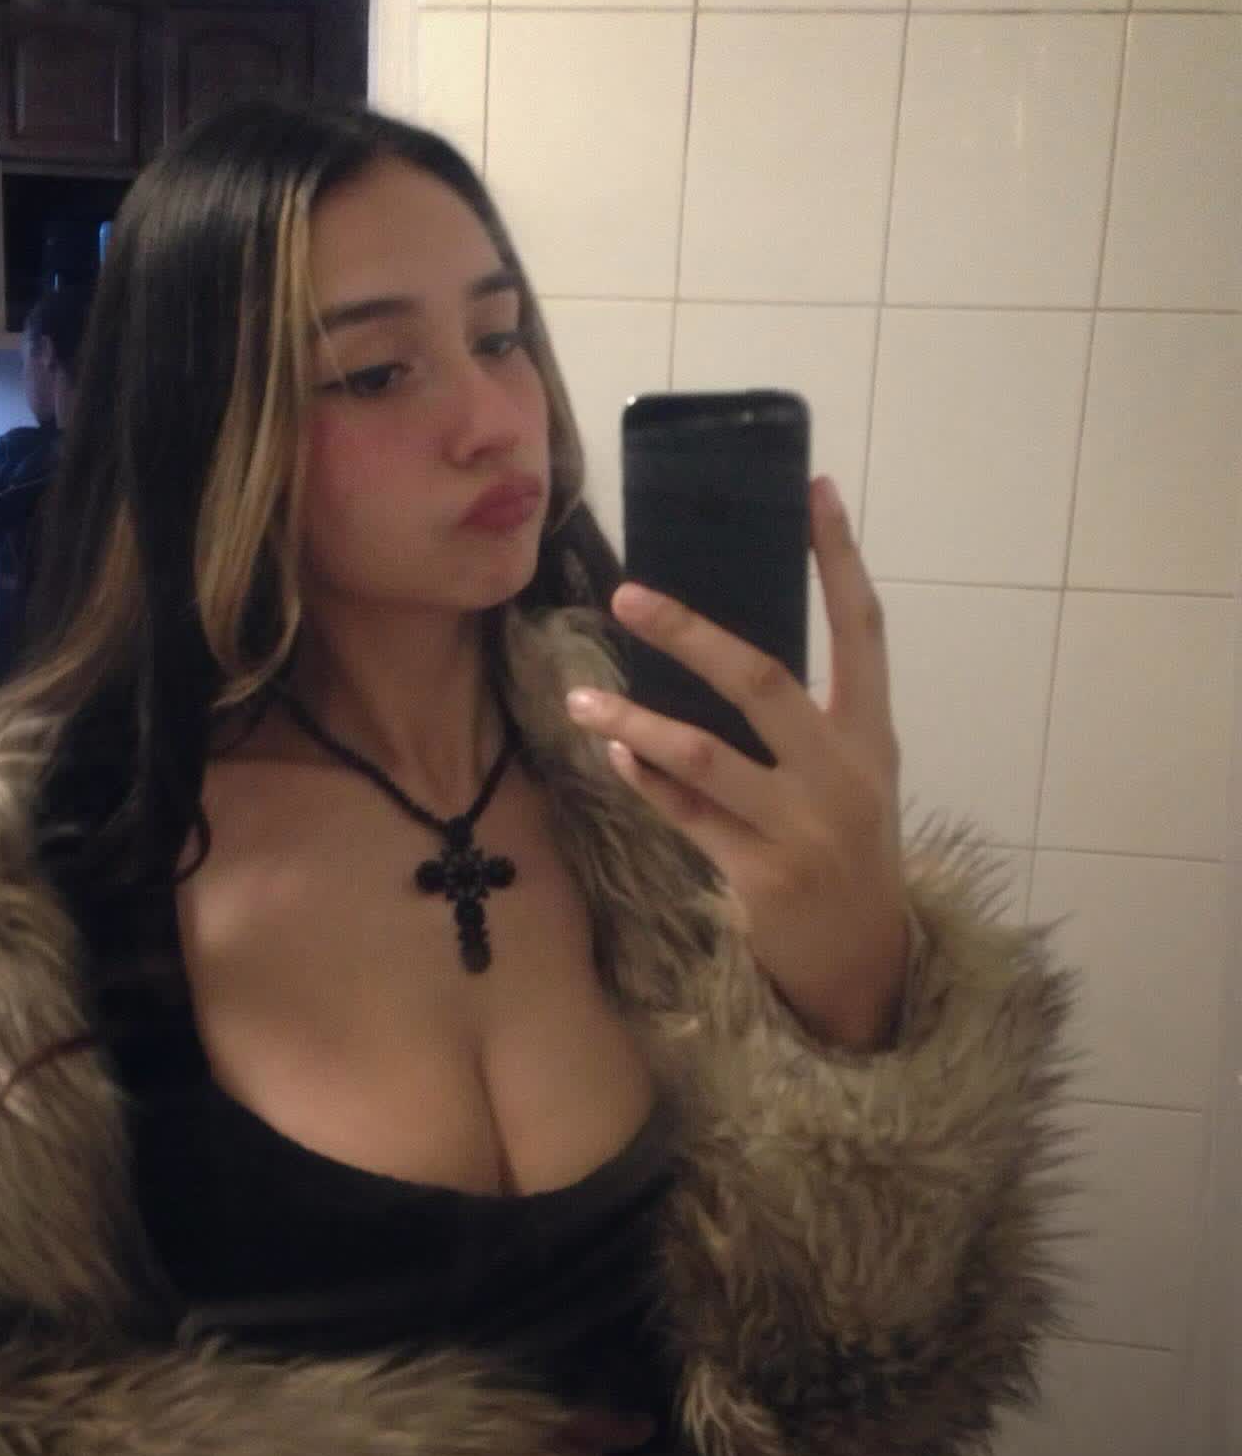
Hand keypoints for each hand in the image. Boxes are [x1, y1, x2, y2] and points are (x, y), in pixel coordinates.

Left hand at [565, 475, 908, 1053]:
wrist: (867, 966)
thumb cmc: (848, 853)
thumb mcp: (850, 780)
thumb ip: (806, 723)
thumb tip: (721, 650)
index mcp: (872, 737)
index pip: (863, 629)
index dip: (840, 558)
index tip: (814, 489)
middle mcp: (844, 773)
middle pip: (761, 681)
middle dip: (689, 635)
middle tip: (627, 597)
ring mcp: (804, 827)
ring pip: (705, 755)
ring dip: (636, 720)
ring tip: (582, 698)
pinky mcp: (763, 876)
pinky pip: (688, 815)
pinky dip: (647, 781)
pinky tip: (613, 752)